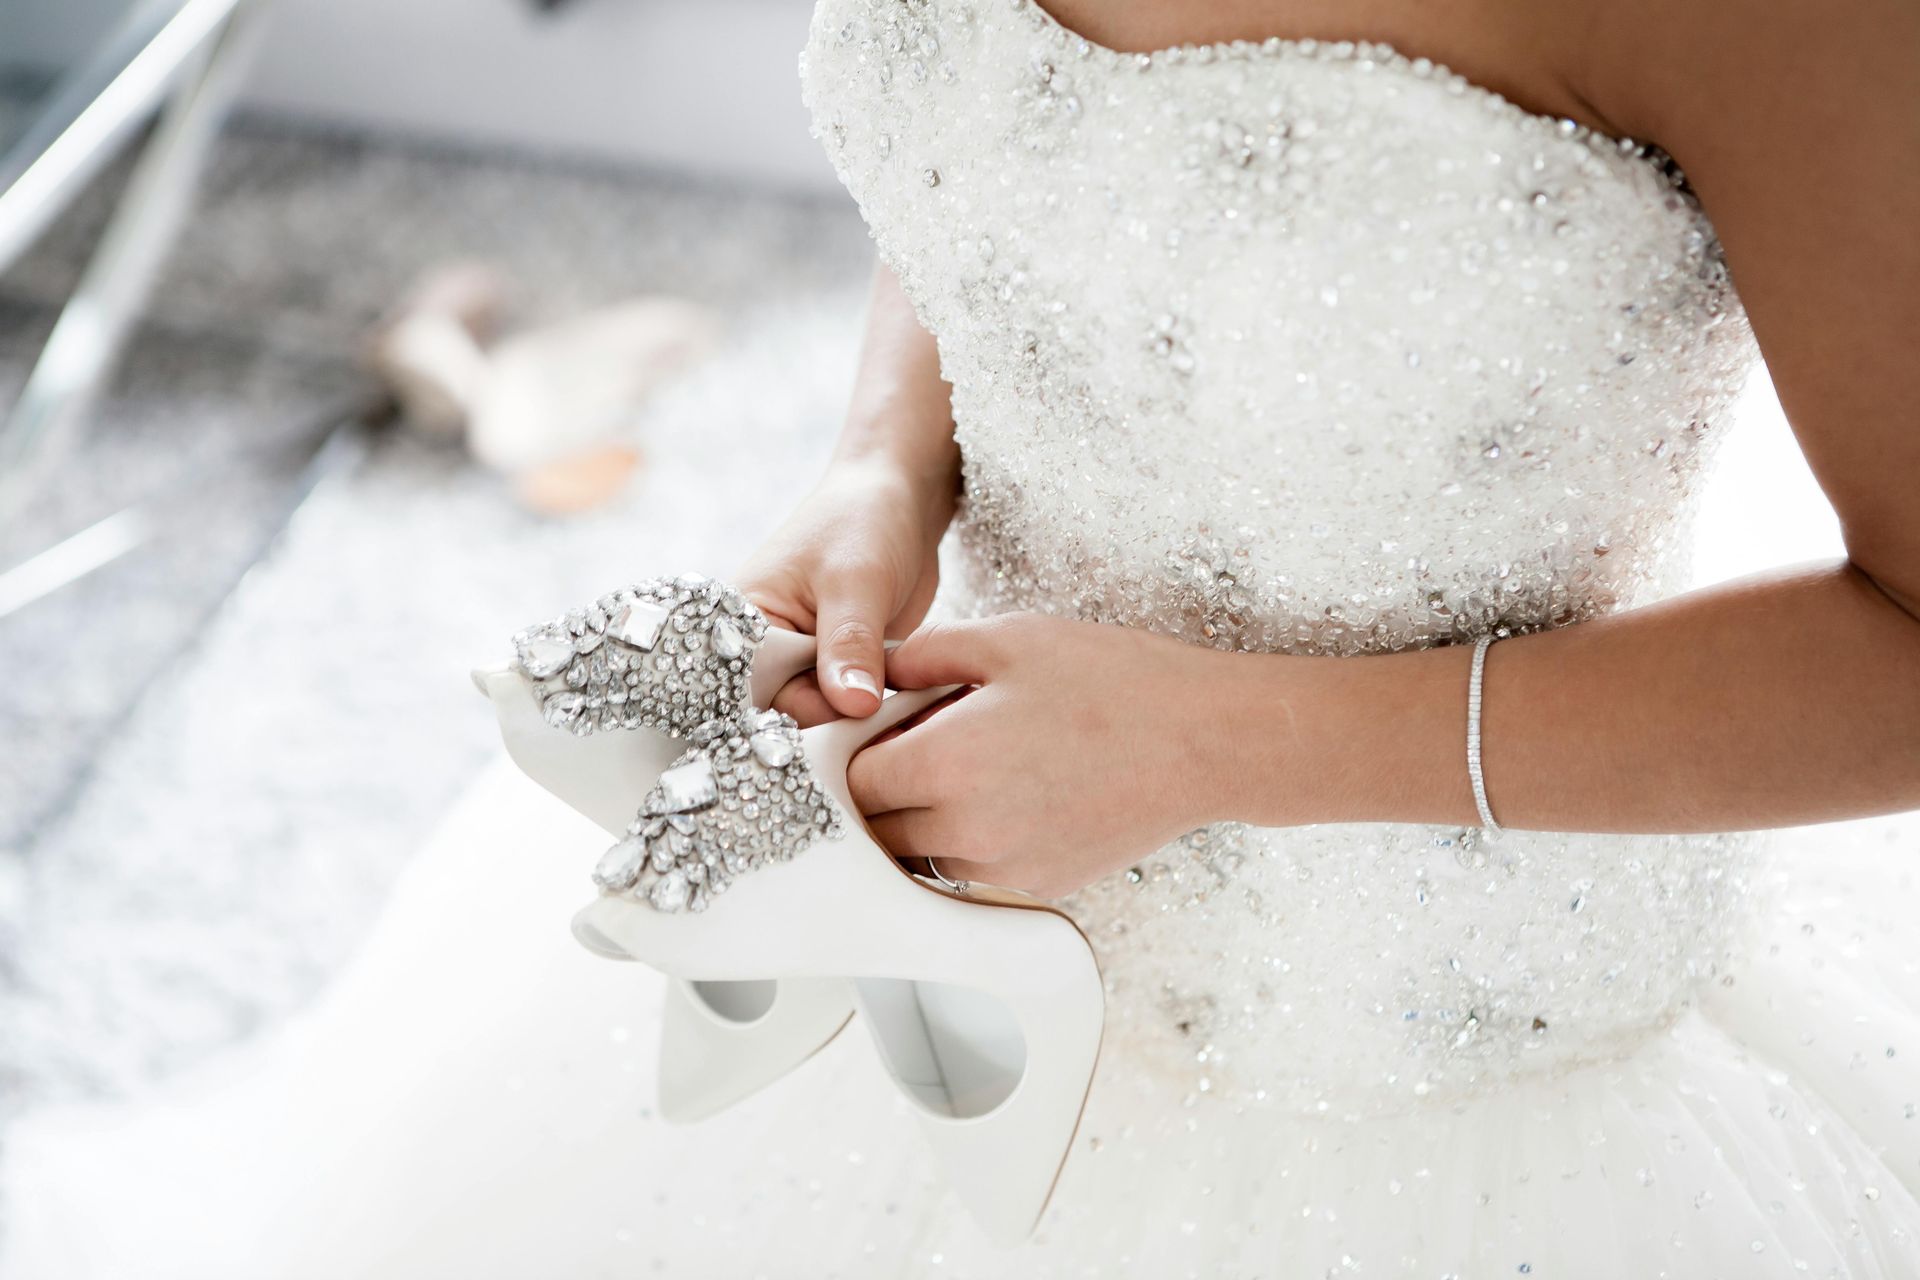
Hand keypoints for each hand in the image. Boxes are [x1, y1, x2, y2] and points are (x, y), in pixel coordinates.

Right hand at [737, 457, 952, 723]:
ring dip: (856, 716)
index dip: (794, 710)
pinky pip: (848, 703)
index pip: (753, 687)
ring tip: (894, 705)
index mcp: (744, 618)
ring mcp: (803, 659)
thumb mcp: (856, 581)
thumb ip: (850, 644)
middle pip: (785, 709)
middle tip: (878, 713)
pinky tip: (900, 703)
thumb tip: (853, 706)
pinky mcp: (837, 666)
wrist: (900, 501)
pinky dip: (872, 707)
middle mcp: (766, 646)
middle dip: (830, 718)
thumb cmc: (863, 521)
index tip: (846, 716)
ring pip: (821, 713)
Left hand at [848, 613, 1245, 897]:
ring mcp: (1002, 867)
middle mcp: (966, 830)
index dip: (858, 749)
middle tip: (920, 741)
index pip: (853, 780)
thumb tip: (874, 674)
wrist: (1205, 743)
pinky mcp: (1036, 886)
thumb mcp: (1010, 640)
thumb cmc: (1114, 682)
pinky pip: (970, 871)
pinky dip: (967, 839)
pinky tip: (1009, 790)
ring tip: (969, 764)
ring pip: (919, 855)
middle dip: (884, 787)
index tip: (879, 725)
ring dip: (921, 818)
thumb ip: (924, 655)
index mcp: (947, 763)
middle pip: (877, 828)